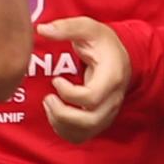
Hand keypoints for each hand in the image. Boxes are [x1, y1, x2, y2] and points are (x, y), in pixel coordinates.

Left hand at [38, 15, 130, 140]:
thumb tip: (41, 29)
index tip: (56, 81)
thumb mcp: (87, 28)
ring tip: (49, 104)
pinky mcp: (100, 121)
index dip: (68, 93)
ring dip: (60, 123)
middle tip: (48, 99)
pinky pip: (82, 136)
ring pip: (84, 132)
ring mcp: (107, 113)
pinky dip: (65, 130)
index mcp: (111, 78)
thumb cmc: (103, 42)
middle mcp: (113, 100)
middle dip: (62, 114)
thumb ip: (66, 28)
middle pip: (88, 121)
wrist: (122, 57)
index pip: (91, 98)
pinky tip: (55, 114)